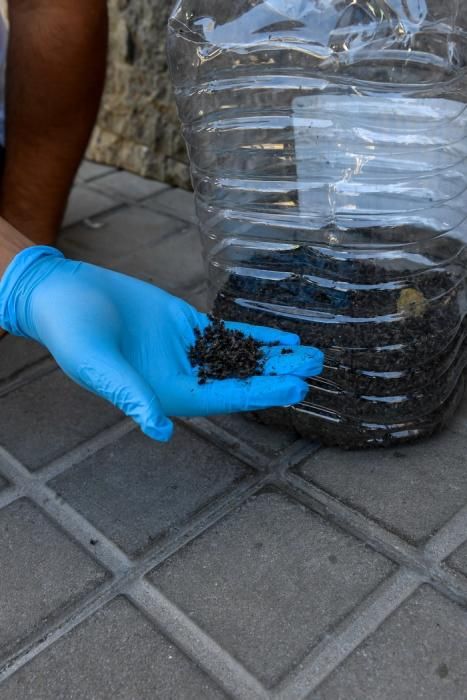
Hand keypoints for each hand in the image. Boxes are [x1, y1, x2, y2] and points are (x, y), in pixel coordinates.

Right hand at [0, 247, 323, 440]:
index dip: (263, 393)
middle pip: (242, 379)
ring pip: (242, 358)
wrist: (65, 296)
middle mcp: (185, 377)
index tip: (298, 388)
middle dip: (279, 374)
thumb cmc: (74, 335)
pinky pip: (231, 334)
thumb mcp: (99, 365)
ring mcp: (189, 352)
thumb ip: (129, 395)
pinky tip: (284, 338)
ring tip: (311, 352)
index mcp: (168, 394)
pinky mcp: (189, 327)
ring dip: (276, 356)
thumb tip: (157, 429)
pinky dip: (258, 337)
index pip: (226, 397)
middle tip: (317, 366)